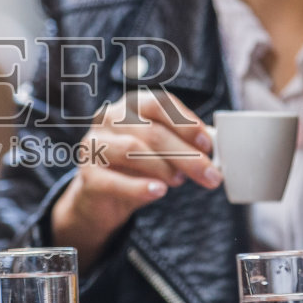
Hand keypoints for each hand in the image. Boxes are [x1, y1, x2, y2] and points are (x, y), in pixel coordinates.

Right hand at [50, 88, 218, 269]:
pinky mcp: (87, 173)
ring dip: (164, 167)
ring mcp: (94, 144)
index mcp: (131, 105)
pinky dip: (140, 187)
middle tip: (210, 174)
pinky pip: (115, 180)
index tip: (208, 143)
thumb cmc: (136, 168)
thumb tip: (215, 149)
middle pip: (152, 131)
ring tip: (180, 182)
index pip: (160, 104)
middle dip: (186, 155)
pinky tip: (158, 192)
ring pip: (133, 150)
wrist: (100, 198)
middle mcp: (109, 118)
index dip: (186, 122)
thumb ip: (184, 144)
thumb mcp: (161, 151)